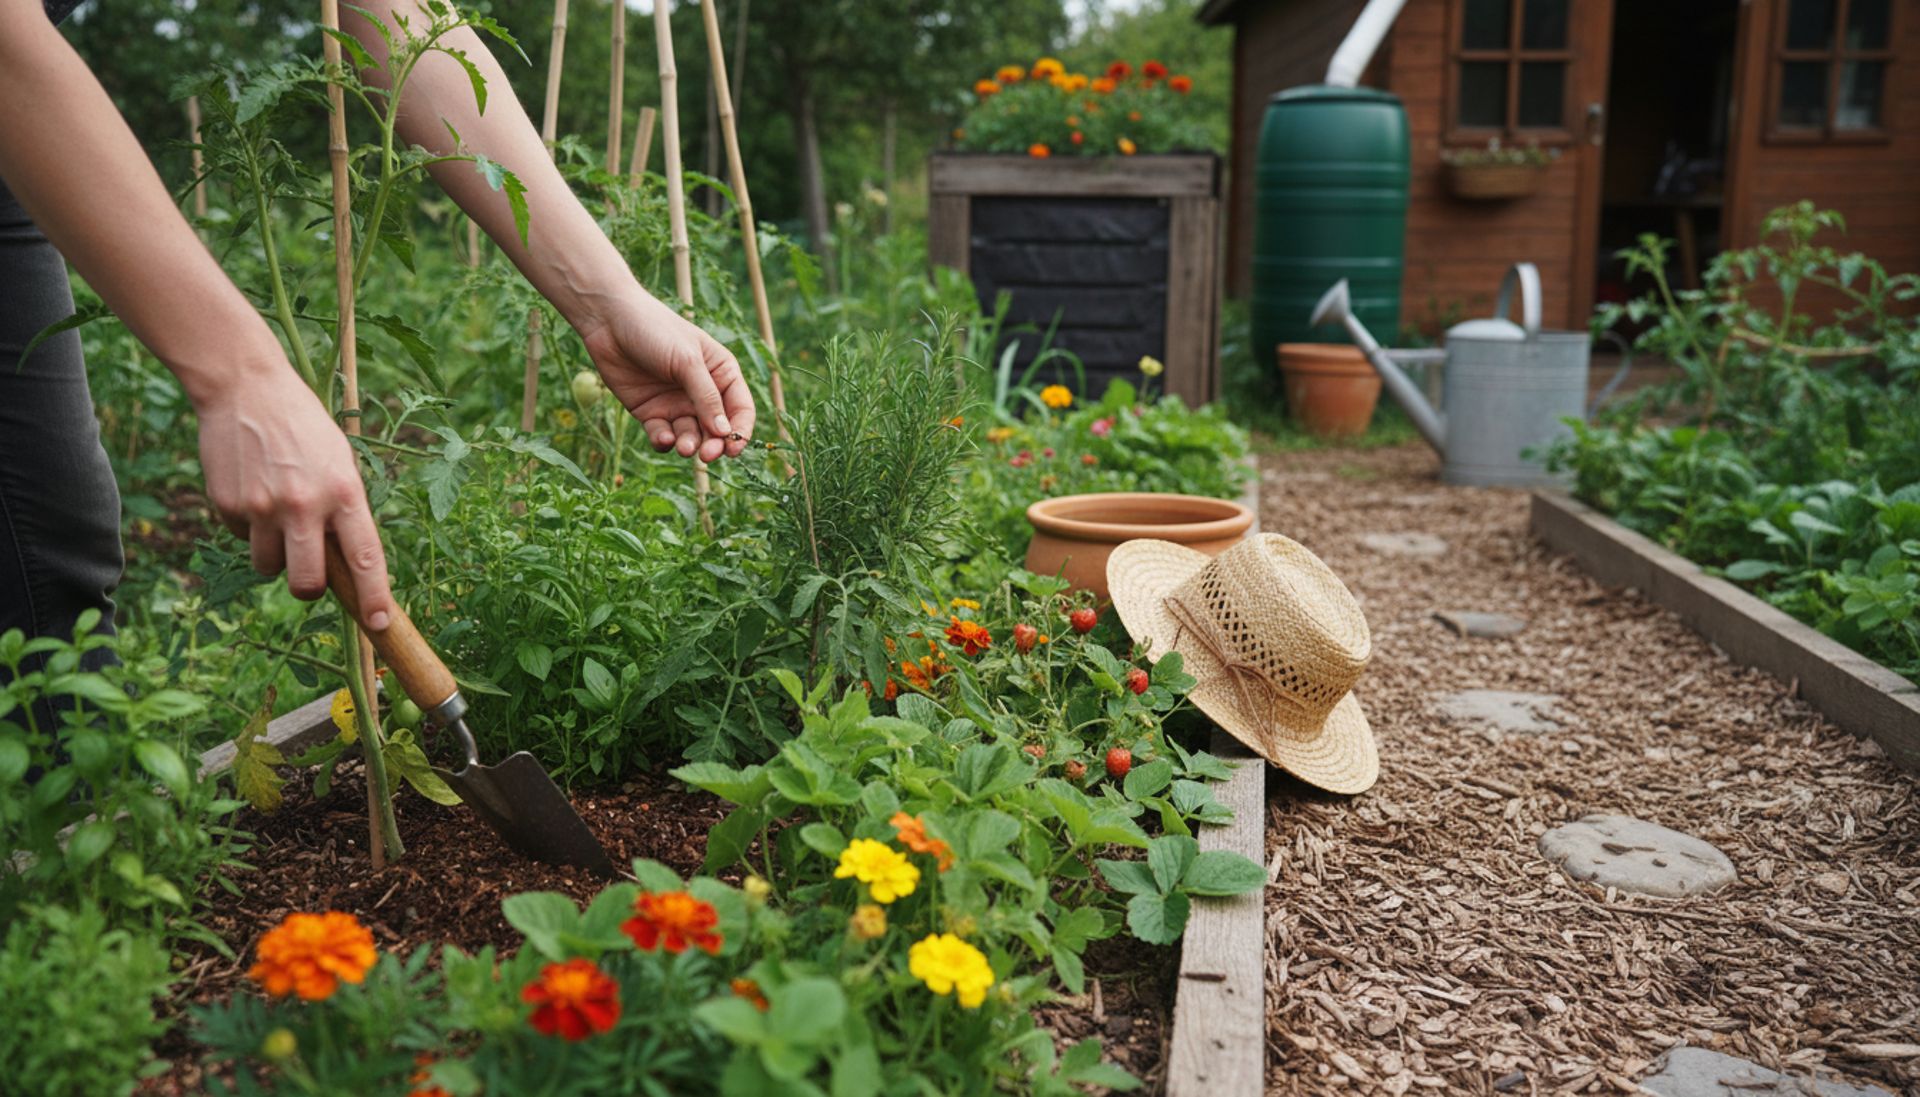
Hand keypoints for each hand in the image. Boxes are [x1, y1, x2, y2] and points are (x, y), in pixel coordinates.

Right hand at [194, 362, 394, 629]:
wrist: (244, 387)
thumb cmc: (303, 426)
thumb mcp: (339, 461)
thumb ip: (344, 509)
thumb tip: (343, 563)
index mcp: (344, 492)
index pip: (365, 558)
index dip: (373, 596)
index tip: (379, 624)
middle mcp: (304, 505)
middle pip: (307, 584)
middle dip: (309, 588)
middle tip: (309, 575)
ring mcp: (262, 507)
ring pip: (268, 567)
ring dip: (274, 554)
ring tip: (277, 512)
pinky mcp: (227, 504)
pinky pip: (239, 537)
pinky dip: (247, 525)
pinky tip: (252, 488)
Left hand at [577, 290, 755, 463]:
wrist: (608, 322)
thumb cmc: (655, 330)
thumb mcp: (687, 361)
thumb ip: (706, 397)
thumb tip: (725, 433)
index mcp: (721, 373)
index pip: (740, 409)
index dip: (740, 431)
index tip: (733, 449)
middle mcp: (702, 392)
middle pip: (717, 429)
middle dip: (714, 444)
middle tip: (706, 455)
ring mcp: (676, 403)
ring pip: (691, 436)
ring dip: (689, 445)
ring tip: (682, 447)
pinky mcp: (651, 412)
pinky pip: (664, 436)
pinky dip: (665, 442)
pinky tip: (663, 438)